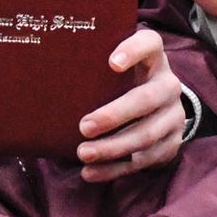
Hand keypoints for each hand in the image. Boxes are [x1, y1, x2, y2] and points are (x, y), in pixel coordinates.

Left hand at [76, 29, 183, 182]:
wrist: (159, 106)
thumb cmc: (124, 81)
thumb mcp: (116, 66)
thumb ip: (94, 61)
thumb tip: (42, 68)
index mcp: (154, 58)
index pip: (149, 44)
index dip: (134, 51)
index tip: (112, 63)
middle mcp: (169, 85)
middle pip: (147, 99)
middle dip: (115, 115)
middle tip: (84, 127)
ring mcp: (174, 116)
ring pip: (146, 135)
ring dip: (112, 147)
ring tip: (83, 153)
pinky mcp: (172, 143)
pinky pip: (144, 160)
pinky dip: (115, 169)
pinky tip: (90, 172)